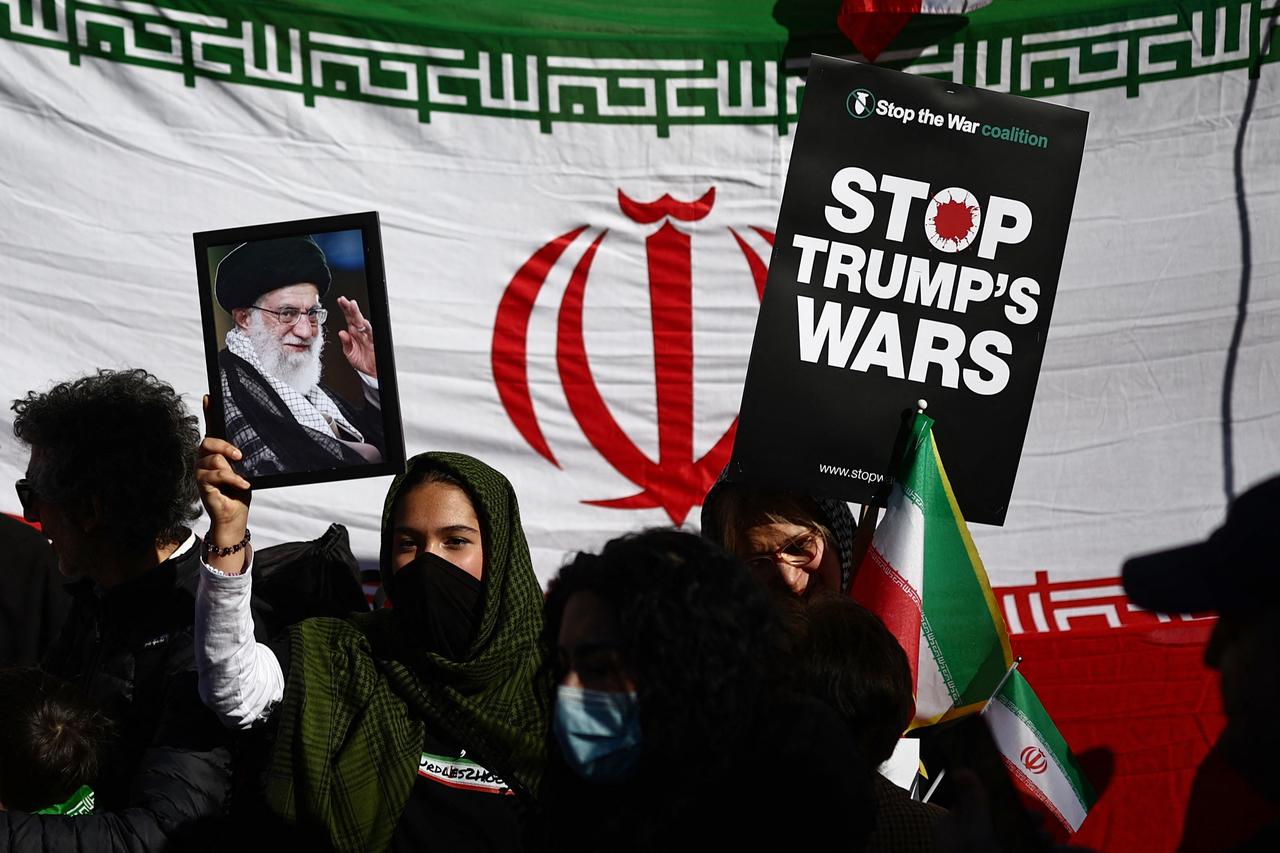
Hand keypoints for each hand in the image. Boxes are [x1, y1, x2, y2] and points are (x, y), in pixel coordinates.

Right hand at [199, 396, 250, 573]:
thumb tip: (255, 442)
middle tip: (240, 455)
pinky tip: (242, 485)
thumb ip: (243, 455)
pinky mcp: (202, 486)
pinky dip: (231, 479)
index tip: (209, 396)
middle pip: (207, 441)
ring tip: (242, 477)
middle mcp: (204, 460)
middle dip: (224, 445)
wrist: (235, 516)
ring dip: (230, 468)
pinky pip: (214, 475)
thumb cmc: (241, 491)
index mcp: (216, 452)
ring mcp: (201, 473)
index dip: (209, 412)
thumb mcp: (247, 468)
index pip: (211, 428)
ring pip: (212, 459)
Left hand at [337, 296, 375, 378]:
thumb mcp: (349, 353)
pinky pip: (371, 334)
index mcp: (353, 333)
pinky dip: (367, 329)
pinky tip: (363, 323)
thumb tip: (341, 333)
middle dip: (350, 308)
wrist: (371, 371)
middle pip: (355, 317)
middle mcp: (360, 332)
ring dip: (357, 315)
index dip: (345, 309)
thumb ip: (345, 343)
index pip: (348, 318)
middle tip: (345, 300)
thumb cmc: (361, 361)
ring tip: (352, 306)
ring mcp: (368, 336)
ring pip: (363, 323)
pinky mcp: (374, 342)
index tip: (340, 301)